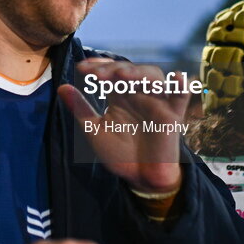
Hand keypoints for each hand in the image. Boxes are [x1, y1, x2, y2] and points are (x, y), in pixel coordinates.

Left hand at [58, 59, 186, 192]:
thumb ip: (81, 109)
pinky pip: (181, 96)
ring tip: (123, 76)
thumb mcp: (95, 131)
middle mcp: (139, 93)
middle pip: (130, 70)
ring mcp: (157, 102)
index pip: (111, 71)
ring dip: (139, 73)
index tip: (82, 68)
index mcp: (120, 94)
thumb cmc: (120, 153)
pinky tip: (178, 77)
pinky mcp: (172, 115)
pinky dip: (182, 85)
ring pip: (153, 77)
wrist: (140, 177)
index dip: (99, 65)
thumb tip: (61, 87)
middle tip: (98, 75)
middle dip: (114, 69)